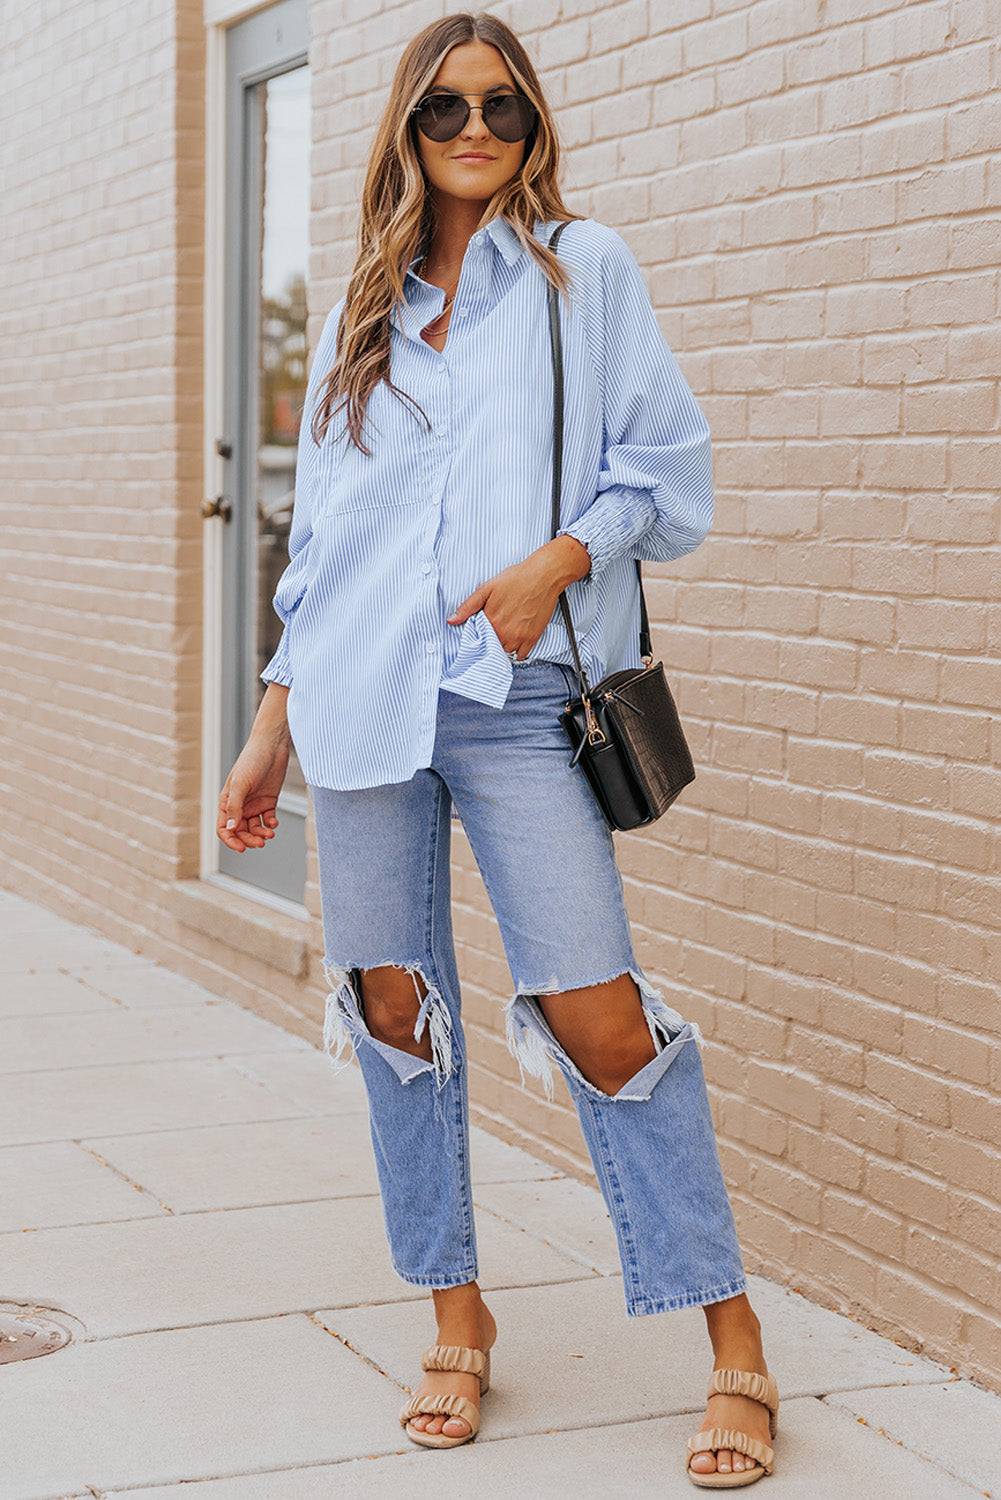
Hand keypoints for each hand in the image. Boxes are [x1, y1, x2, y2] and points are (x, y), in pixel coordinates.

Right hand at [217, 687, 291, 852]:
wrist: (272, 746)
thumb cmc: (252, 760)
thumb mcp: (241, 784)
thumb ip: (235, 807)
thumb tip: (231, 829)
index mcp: (227, 801)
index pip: (224, 828)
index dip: (231, 840)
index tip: (242, 848)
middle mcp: (239, 805)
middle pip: (241, 831)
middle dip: (249, 839)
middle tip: (260, 842)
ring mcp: (254, 804)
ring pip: (255, 828)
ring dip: (261, 834)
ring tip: (270, 834)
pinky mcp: (269, 801)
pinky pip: (268, 819)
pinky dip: (271, 824)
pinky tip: (274, 823)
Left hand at [446, 536, 589, 658]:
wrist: (543, 576)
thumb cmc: (517, 578)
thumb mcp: (487, 588)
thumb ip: (468, 606)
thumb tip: (451, 620)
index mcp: (490, 620)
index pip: (477, 639)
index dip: (477, 636)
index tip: (479, 632)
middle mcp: (504, 632)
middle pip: (490, 648)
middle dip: (488, 643)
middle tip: (492, 633)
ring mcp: (519, 637)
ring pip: (504, 653)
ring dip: (501, 648)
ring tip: (503, 637)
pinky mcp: (532, 638)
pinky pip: (520, 656)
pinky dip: (516, 652)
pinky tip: (514, 642)